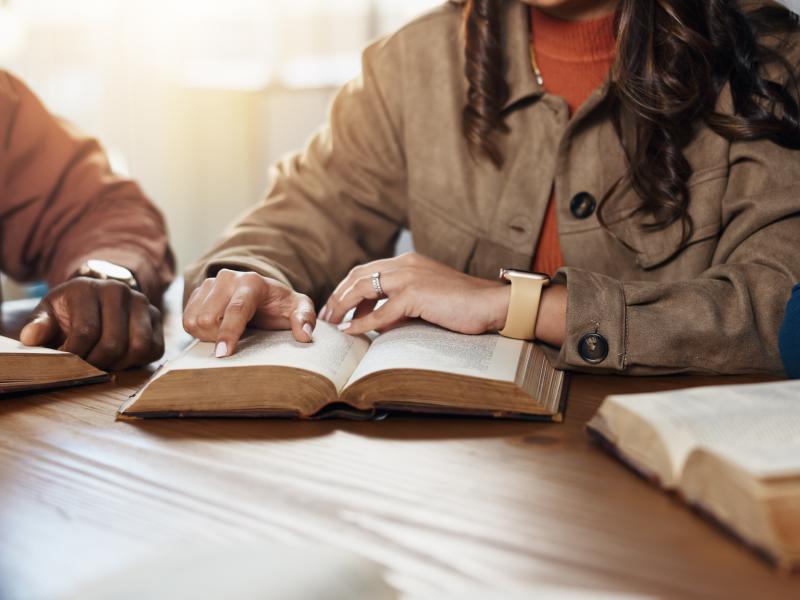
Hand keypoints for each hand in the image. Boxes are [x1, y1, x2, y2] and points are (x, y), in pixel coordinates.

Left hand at [19, 277, 164, 369]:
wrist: (97, 298)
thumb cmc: (70, 311)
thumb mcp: (48, 313)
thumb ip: (38, 325)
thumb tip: (31, 337)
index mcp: (88, 288)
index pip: (86, 332)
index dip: (76, 356)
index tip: (67, 364)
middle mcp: (119, 291)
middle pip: (113, 343)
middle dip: (97, 364)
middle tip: (86, 368)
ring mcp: (142, 303)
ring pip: (139, 347)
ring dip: (120, 364)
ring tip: (104, 364)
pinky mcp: (157, 317)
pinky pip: (155, 349)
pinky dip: (139, 361)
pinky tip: (121, 359)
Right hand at [182, 269, 315, 356]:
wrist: (264, 294)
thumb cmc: (281, 305)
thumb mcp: (299, 308)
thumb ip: (305, 318)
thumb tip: (305, 335)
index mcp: (252, 282)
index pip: (237, 309)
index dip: (228, 333)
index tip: (223, 354)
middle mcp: (228, 278)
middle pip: (209, 318)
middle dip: (219, 337)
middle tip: (235, 342)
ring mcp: (210, 283)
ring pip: (194, 319)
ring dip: (208, 335)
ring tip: (227, 334)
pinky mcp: (197, 291)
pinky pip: (186, 319)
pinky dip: (198, 331)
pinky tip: (215, 330)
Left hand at [320, 252, 509, 334]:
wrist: (492, 304)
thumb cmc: (464, 306)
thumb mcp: (427, 301)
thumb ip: (402, 306)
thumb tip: (377, 323)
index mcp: (408, 262)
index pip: (365, 270)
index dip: (346, 288)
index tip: (334, 307)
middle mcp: (406, 264)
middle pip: (358, 275)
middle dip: (337, 296)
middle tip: (325, 316)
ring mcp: (410, 277)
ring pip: (363, 288)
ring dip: (343, 306)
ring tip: (332, 323)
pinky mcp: (416, 294)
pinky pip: (381, 310)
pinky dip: (362, 321)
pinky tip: (351, 331)